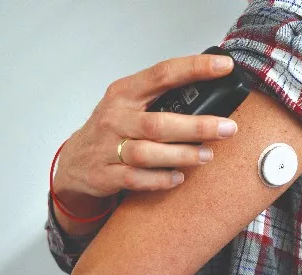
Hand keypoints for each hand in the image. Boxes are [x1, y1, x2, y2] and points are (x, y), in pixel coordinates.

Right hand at [53, 54, 236, 198]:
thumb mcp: (130, 103)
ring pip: (148, 153)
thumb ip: (161, 97)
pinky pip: (137, 179)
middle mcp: (115, 117)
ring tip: (206, 155)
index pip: (162, 74)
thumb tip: (211, 93)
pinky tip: (178, 177)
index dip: (194, 69)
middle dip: (197, 126)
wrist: (75, 160)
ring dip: (182, 155)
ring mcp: (108, 147)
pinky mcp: (106, 175)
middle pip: (158, 123)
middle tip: (227, 128)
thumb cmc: (112, 127)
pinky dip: (160, 179)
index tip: (224, 67)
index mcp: (125, 92)